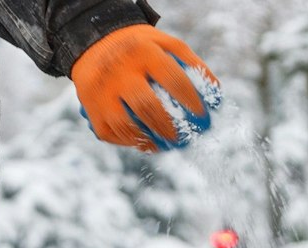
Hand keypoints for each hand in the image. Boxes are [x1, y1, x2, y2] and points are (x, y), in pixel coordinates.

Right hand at [71, 25, 219, 151]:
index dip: (191, 101)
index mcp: (142, 52)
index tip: (204, 117)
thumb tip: (216, 94)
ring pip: (126, 125)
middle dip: (169, 128)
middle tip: (183, 138)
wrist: (94, 42)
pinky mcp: (91, 109)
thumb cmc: (139, 47)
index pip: (172, 80)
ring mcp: (101, 92)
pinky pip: (112, 133)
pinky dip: (130, 142)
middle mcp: (119, 71)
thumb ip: (191, 63)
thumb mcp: (164, 42)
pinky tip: (145, 142)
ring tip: (165, 144)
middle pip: (147, 107)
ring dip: (149, 140)